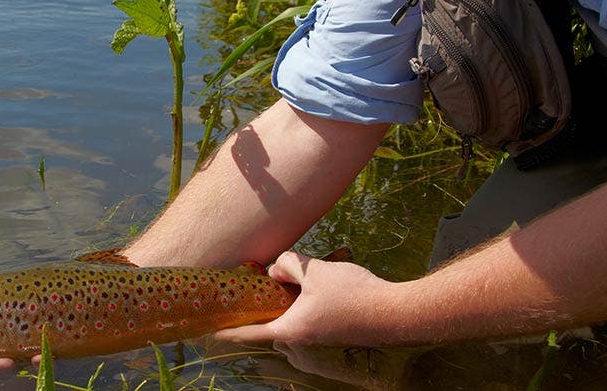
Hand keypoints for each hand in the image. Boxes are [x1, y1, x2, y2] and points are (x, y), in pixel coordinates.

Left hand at [214, 251, 398, 346]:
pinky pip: (310, 316)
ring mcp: (320, 338)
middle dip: (264, 306)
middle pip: (273, 322)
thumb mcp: (315, 271)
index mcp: (292, 329)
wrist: (396, 312)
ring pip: (293, 317)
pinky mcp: (334, 332)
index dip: (229, 332)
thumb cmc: (354, 294)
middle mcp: (303, 339)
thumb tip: (277, 271)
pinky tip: (318, 283)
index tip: (210, 333)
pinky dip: (305, 302)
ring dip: (288, 301)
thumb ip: (289, 266)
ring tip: (291, 277)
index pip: (251, 332)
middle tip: (256, 288)